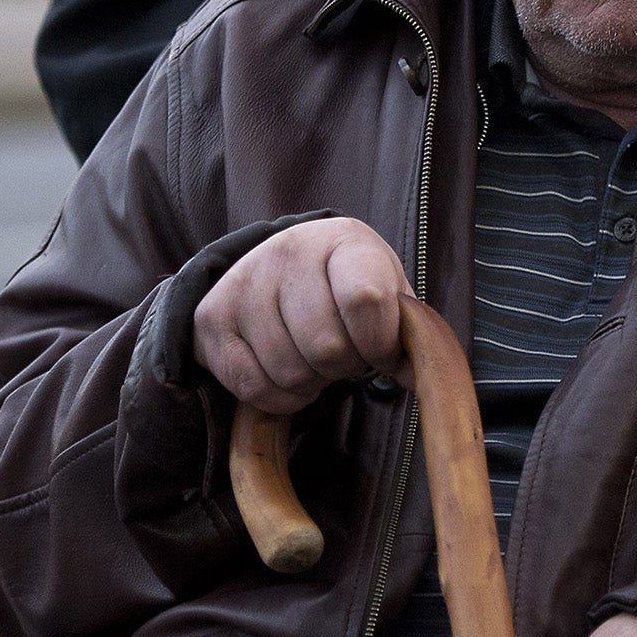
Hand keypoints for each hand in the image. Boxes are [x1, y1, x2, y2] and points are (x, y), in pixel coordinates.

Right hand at [192, 219, 411, 412]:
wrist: (280, 265)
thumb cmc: (346, 283)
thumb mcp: (386, 288)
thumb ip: (407, 329)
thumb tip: (424, 376)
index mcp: (343, 240)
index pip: (367, 303)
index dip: (381, 343)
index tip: (382, 348)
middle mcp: (288, 252)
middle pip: (327, 349)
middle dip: (345, 365)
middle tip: (344, 351)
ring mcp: (244, 283)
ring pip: (291, 374)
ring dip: (312, 381)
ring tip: (314, 356)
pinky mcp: (212, 318)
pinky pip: (256, 389)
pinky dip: (281, 396)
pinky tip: (288, 369)